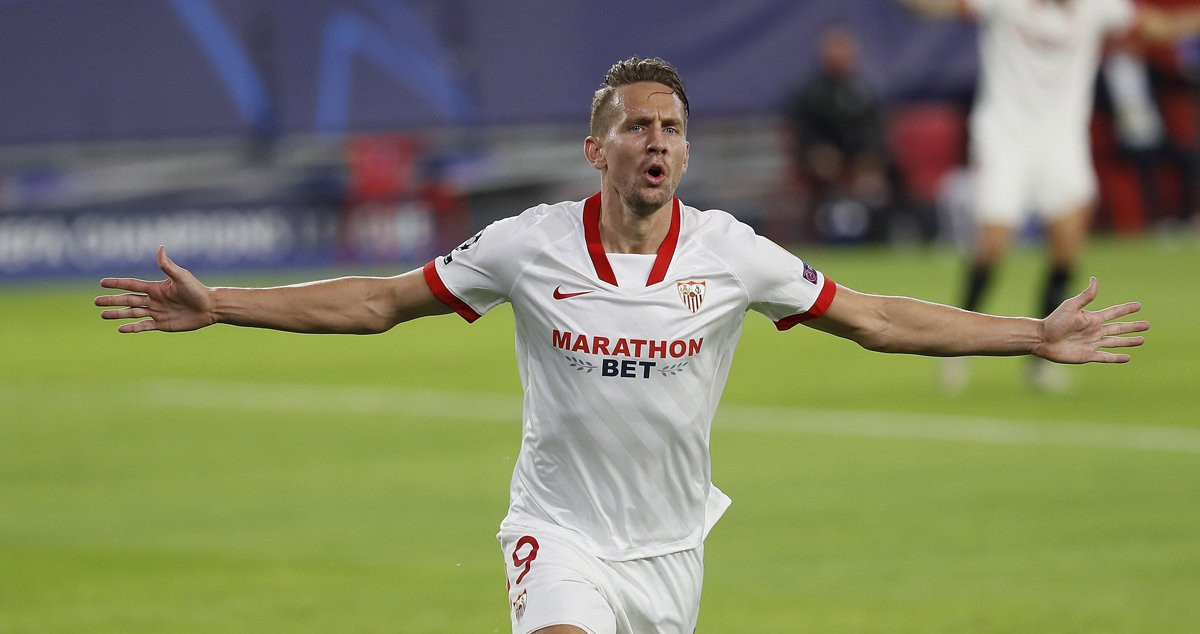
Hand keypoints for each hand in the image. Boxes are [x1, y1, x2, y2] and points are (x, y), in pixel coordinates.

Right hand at [95, 246, 215, 332]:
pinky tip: (120, 329)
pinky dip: (132, 328)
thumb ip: (168, 266)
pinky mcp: (162, 324)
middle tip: (96, 302)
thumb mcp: (181, 277)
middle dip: (112, 301)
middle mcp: (153, 300)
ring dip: (118, 314)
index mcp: (156, 288)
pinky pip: (143, 326)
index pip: (132, 284)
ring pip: (132, 313)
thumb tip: (160, 248)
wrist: (210, 307)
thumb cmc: (197, 290)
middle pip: (128, 300)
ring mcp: (157, 312)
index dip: (117, 283)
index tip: (102, 282)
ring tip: (103, 315)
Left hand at [1034, 277, 1148, 363]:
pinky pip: (1106, 356)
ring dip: (1129, 341)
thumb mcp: (1071, 306)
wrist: (1042, 339)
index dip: (1126, 309)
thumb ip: (1086, 296)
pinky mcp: (1088, 355)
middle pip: (1119, 328)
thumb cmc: (1054, 321)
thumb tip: (1095, 279)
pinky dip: (1117, 358)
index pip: (1114, 313)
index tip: (1139, 305)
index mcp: (1092, 319)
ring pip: (1116, 342)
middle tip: (1147, 325)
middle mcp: (1095, 331)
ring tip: (1142, 340)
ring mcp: (1092, 343)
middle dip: (1133, 327)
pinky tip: (1127, 357)